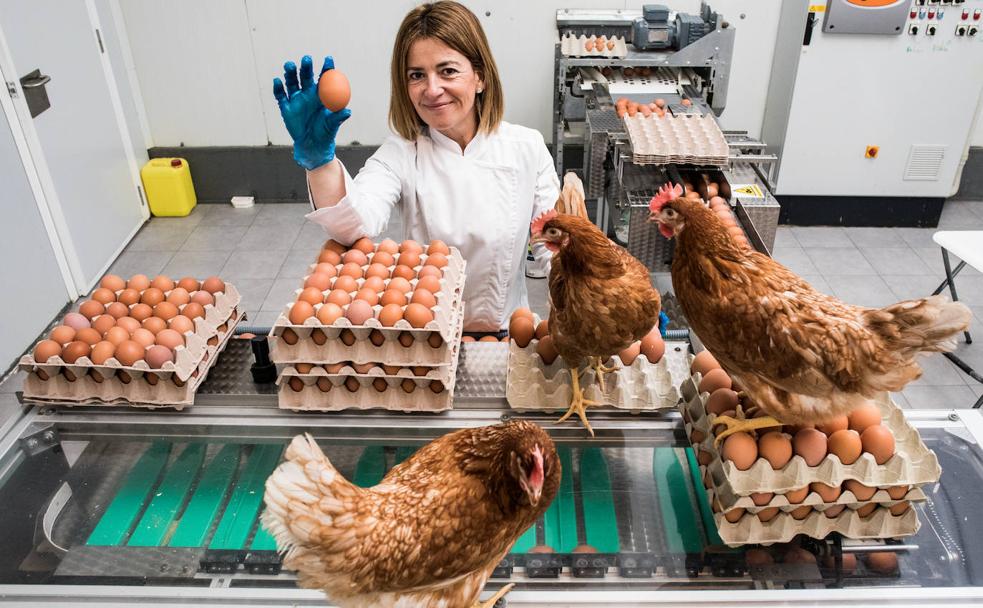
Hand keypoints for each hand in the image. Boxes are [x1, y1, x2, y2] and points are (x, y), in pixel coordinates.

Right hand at [274, 55, 350, 170]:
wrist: (312, 145)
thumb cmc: (326, 132)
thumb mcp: (332, 125)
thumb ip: (338, 117)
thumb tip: (347, 111)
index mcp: (321, 93)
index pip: (324, 77)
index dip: (326, 68)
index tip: (329, 59)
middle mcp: (308, 93)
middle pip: (306, 76)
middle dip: (306, 67)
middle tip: (306, 59)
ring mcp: (296, 98)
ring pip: (292, 82)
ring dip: (290, 73)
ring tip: (290, 66)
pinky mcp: (286, 107)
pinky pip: (280, 96)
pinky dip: (278, 88)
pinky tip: (277, 81)